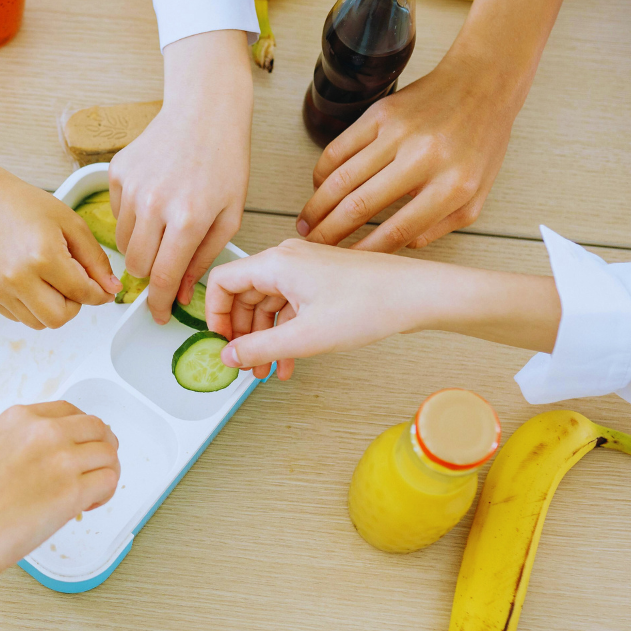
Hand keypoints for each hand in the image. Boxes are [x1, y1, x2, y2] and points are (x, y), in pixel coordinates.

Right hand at [0, 177, 120, 329]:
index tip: (103, 291)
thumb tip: (112, 289)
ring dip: (52, 308)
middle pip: (59, 318)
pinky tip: (30, 280)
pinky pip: (20, 317)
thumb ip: (95, 259)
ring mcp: (0, 289)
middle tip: (72, 283)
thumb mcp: (71, 224)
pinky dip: (32, 306)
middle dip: (73, 305)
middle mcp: (18, 277)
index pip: (82, 293)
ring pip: (39, 323)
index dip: (99, 294)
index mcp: (43, 256)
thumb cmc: (27, 207)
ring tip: (49, 280)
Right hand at [0, 401, 120, 611]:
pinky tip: (86, 506)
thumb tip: (51, 464)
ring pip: (109, 454)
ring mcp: (60, 459)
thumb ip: (24, 448)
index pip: (69, 410)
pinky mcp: (72, 491)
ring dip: (106, 472)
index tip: (81, 445)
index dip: (82, 430)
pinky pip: (109, 481)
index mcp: (18, 419)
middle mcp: (43, 431)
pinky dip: (105, 494)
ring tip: (89, 493)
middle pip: (96, 427)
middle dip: (101, 447)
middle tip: (96, 468)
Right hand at [110, 30, 251, 324]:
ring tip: (164, 226)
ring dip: (140, 246)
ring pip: (123, 242)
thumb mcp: (229, 216)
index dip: (157, 304)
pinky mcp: (117, 172)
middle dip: (149, 275)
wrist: (204, 110)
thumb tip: (179, 293)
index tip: (156, 315)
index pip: (162, 278)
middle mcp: (154, 204)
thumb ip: (203, 258)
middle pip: (136, 265)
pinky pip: (116, 214)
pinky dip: (132, 218)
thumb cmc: (225, 161)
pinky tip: (154, 199)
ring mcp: (132, 187)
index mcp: (188, 218)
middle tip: (165, 265)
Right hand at [206, 238, 560, 376]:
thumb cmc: (370, 304)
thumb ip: (259, 348)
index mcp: (276, 263)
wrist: (416, 295)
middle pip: (245, 295)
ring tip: (267, 370)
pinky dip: (285, 333)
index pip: (223, 281)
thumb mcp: (305, 336)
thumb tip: (228, 357)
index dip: (214, 314)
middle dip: (242, 333)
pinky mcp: (323, 281)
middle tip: (243, 363)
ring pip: (268, 304)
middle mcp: (287, 260)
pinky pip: (290, 306)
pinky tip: (290, 361)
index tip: (220, 342)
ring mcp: (306, 269)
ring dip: (264, 338)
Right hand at [298, 56, 520, 251]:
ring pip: (342, 178)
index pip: (398, 230)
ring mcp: (399, 133)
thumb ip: (442, 226)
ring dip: (317, 206)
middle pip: (360, 206)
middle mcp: (424, 158)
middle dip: (329, 233)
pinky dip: (322, 172)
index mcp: (453, 186)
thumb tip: (401, 246)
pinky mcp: (381, 112)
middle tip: (313, 247)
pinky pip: (339, 148)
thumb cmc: (480, 142)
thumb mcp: (477, 195)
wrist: (482, 84)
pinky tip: (319, 187)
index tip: (346, 262)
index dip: (365, 251)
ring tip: (306, 224)